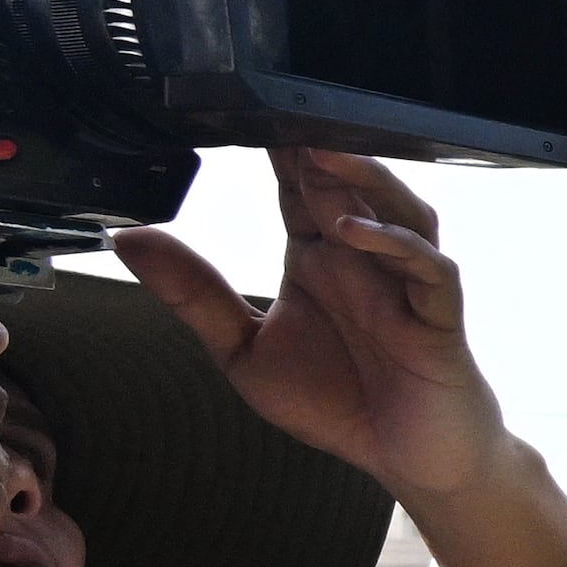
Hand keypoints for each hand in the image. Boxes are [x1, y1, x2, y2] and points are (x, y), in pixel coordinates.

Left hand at [116, 151, 566, 566]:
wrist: (409, 460)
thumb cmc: (339, 401)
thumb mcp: (242, 351)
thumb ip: (193, 295)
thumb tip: (129, 238)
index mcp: (318, 257)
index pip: (296, 185)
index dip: (274, 147)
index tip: (236, 105)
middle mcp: (364, 259)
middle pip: (347, 183)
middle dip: (316, 145)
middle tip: (278, 110)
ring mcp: (405, 283)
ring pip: (400, 209)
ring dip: (364, 179)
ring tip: (320, 157)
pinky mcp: (437, 318)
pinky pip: (428, 268)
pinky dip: (395, 245)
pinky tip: (355, 233)